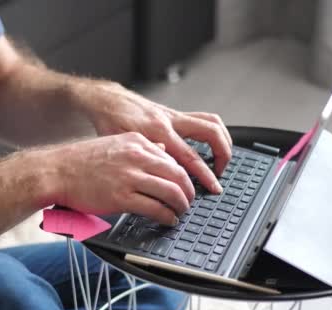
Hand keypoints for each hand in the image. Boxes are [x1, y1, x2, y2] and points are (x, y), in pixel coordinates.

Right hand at [45, 133, 194, 224]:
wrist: (55, 171)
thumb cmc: (79, 161)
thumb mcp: (114, 144)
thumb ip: (140, 149)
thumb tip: (163, 151)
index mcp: (136, 142)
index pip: (172, 158)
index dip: (184, 175)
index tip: (185, 185)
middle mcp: (136, 156)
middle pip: (178, 174)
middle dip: (189, 191)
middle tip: (189, 201)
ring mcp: (130, 177)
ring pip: (171, 192)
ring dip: (181, 206)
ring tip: (180, 213)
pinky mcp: (122, 197)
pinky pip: (155, 208)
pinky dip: (167, 216)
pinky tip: (168, 220)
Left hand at [76, 81, 231, 193]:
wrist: (108, 101)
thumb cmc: (111, 123)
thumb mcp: (124, 146)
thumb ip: (146, 158)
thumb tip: (165, 174)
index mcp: (159, 132)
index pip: (190, 156)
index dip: (205, 174)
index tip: (213, 187)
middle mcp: (171, 121)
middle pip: (211, 133)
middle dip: (223, 154)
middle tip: (220, 172)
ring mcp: (175, 115)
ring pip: (212, 122)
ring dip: (223, 140)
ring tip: (222, 158)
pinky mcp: (174, 113)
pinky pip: (202, 119)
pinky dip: (212, 132)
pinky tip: (210, 145)